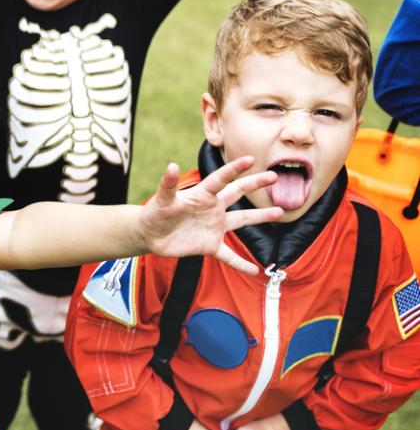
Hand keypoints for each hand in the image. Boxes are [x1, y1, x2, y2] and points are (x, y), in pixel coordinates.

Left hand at [138, 157, 281, 273]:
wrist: (150, 235)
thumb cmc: (154, 213)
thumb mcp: (162, 200)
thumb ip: (167, 185)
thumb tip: (171, 165)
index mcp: (202, 195)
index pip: (220, 179)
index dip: (234, 169)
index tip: (250, 159)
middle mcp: (212, 209)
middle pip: (237, 193)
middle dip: (255, 183)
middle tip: (274, 176)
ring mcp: (213, 227)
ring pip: (241, 221)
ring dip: (260, 217)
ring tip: (280, 212)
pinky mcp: (209, 245)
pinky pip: (229, 256)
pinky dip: (241, 263)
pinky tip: (255, 270)